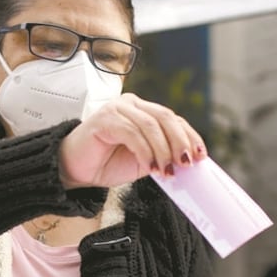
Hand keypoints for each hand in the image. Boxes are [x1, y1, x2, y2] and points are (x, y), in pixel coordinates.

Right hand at [58, 93, 207, 188]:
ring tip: (166, 171)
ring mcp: (117, 109)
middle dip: (180, 142)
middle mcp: (131, 104)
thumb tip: (189, 161)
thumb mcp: (144, 160)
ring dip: (163, 151)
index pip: (173, 119)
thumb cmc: (107, 163)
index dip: (190, 136)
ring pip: (151, 126)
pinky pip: (132, 133)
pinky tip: (150, 167)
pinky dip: (145, 151)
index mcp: (143, 111)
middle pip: (165, 117)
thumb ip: (163, 155)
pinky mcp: (105, 119)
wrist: (76, 170)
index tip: (201, 156)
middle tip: (186, 164)